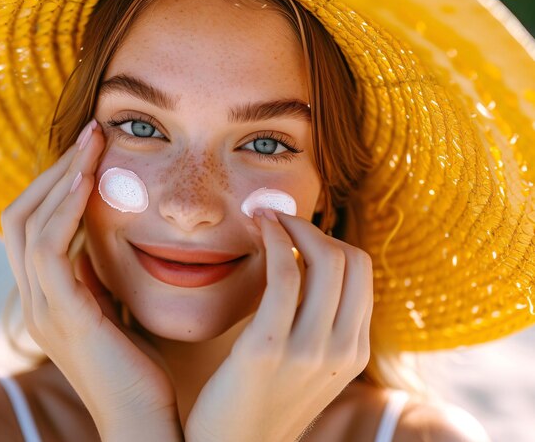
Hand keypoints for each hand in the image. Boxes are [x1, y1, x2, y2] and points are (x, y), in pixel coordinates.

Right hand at [0, 120, 181, 439]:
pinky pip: (48, 250)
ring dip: (60, 177)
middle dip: (55, 169)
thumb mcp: (116, 312)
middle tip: (94, 133)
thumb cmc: (140, 368)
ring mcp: (44, 309)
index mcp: (49, 296)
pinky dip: (65, 210)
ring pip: (27, 224)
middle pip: (20, 215)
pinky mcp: (63, 317)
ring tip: (95, 143)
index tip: (95, 151)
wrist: (144, 421)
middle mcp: (36, 300)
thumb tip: (107, 243)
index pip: (34, 225)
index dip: (57, 183)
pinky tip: (90, 182)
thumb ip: (101, 280)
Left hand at [184, 209, 372, 441]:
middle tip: (280, 219)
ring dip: (293, 226)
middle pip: (350, 259)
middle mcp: (343, 349)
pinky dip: (275, 241)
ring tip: (265, 218)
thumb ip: (317, 322)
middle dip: (313, 228)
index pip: (361, 271)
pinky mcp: (269, 348)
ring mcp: (310, 351)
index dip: (329, 241)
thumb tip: (306, 266)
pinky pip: (284, 274)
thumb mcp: (305, 365)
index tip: (297, 232)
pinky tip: (258, 230)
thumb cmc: (259, 401)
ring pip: (324, 259)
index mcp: (355, 351)